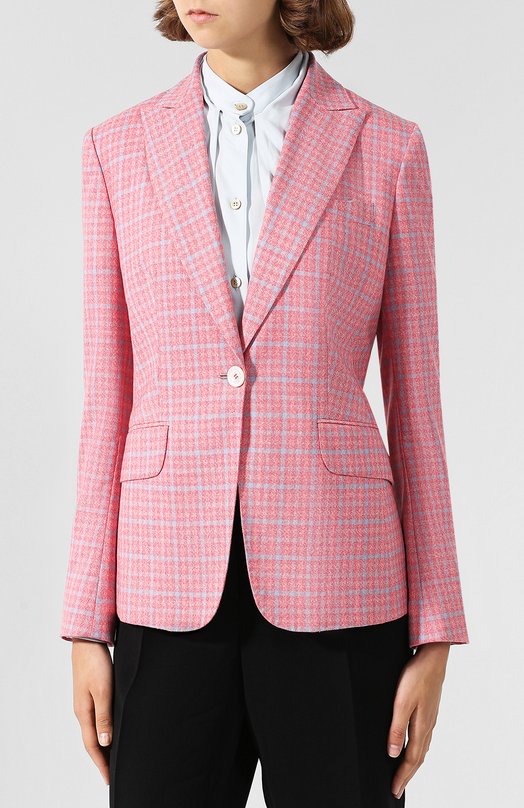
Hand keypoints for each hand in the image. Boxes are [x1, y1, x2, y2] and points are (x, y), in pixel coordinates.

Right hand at [71, 639, 113, 785]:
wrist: (88, 642)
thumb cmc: (96, 664)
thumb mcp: (103, 691)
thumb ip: (104, 717)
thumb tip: (105, 743)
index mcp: (84, 712)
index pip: (93, 745)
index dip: (101, 763)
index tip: (108, 779)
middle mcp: (82, 711)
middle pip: (92, 741)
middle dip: (101, 759)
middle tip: (110, 775)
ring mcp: (85, 703)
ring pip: (94, 731)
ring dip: (102, 747)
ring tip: (111, 759)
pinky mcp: (90, 695)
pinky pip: (96, 720)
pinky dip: (103, 731)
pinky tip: (110, 732)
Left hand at [387, 642, 449, 798]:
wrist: (433, 657)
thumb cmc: (417, 676)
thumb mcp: (402, 702)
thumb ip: (397, 728)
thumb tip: (393, 753)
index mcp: (422, 726)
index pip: (411, 759)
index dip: (402, 776)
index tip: (394, 790)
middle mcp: (428, 726)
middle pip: (418, 757)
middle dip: (408, 775)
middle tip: (398, 789)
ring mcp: (430, 718)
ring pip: (422, 748)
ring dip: (413, 763)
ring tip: (405, 773)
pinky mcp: (429, 710)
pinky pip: (424, 737)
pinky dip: (418, 749)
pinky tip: (415, 746)